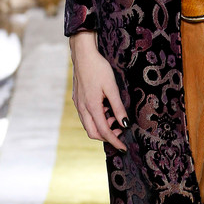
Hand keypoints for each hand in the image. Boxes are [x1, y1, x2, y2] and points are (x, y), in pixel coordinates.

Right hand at [69, 31, 128, 151]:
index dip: (115, 141)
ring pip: (89, 125)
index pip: (104, 132)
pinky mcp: (77, 99)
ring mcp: (78, 104)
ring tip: (114, 118)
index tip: (124, 148)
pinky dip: (96, 119)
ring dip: (102, 127)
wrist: (83, 55)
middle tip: (120, 131)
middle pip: (93, 133)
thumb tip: (125, 124)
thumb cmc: (99, 69)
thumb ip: (118, 107)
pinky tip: (106, 110)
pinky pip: (86, 116)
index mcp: (92, 107)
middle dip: (107, 137)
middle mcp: (82, 108)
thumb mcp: (112, 88)